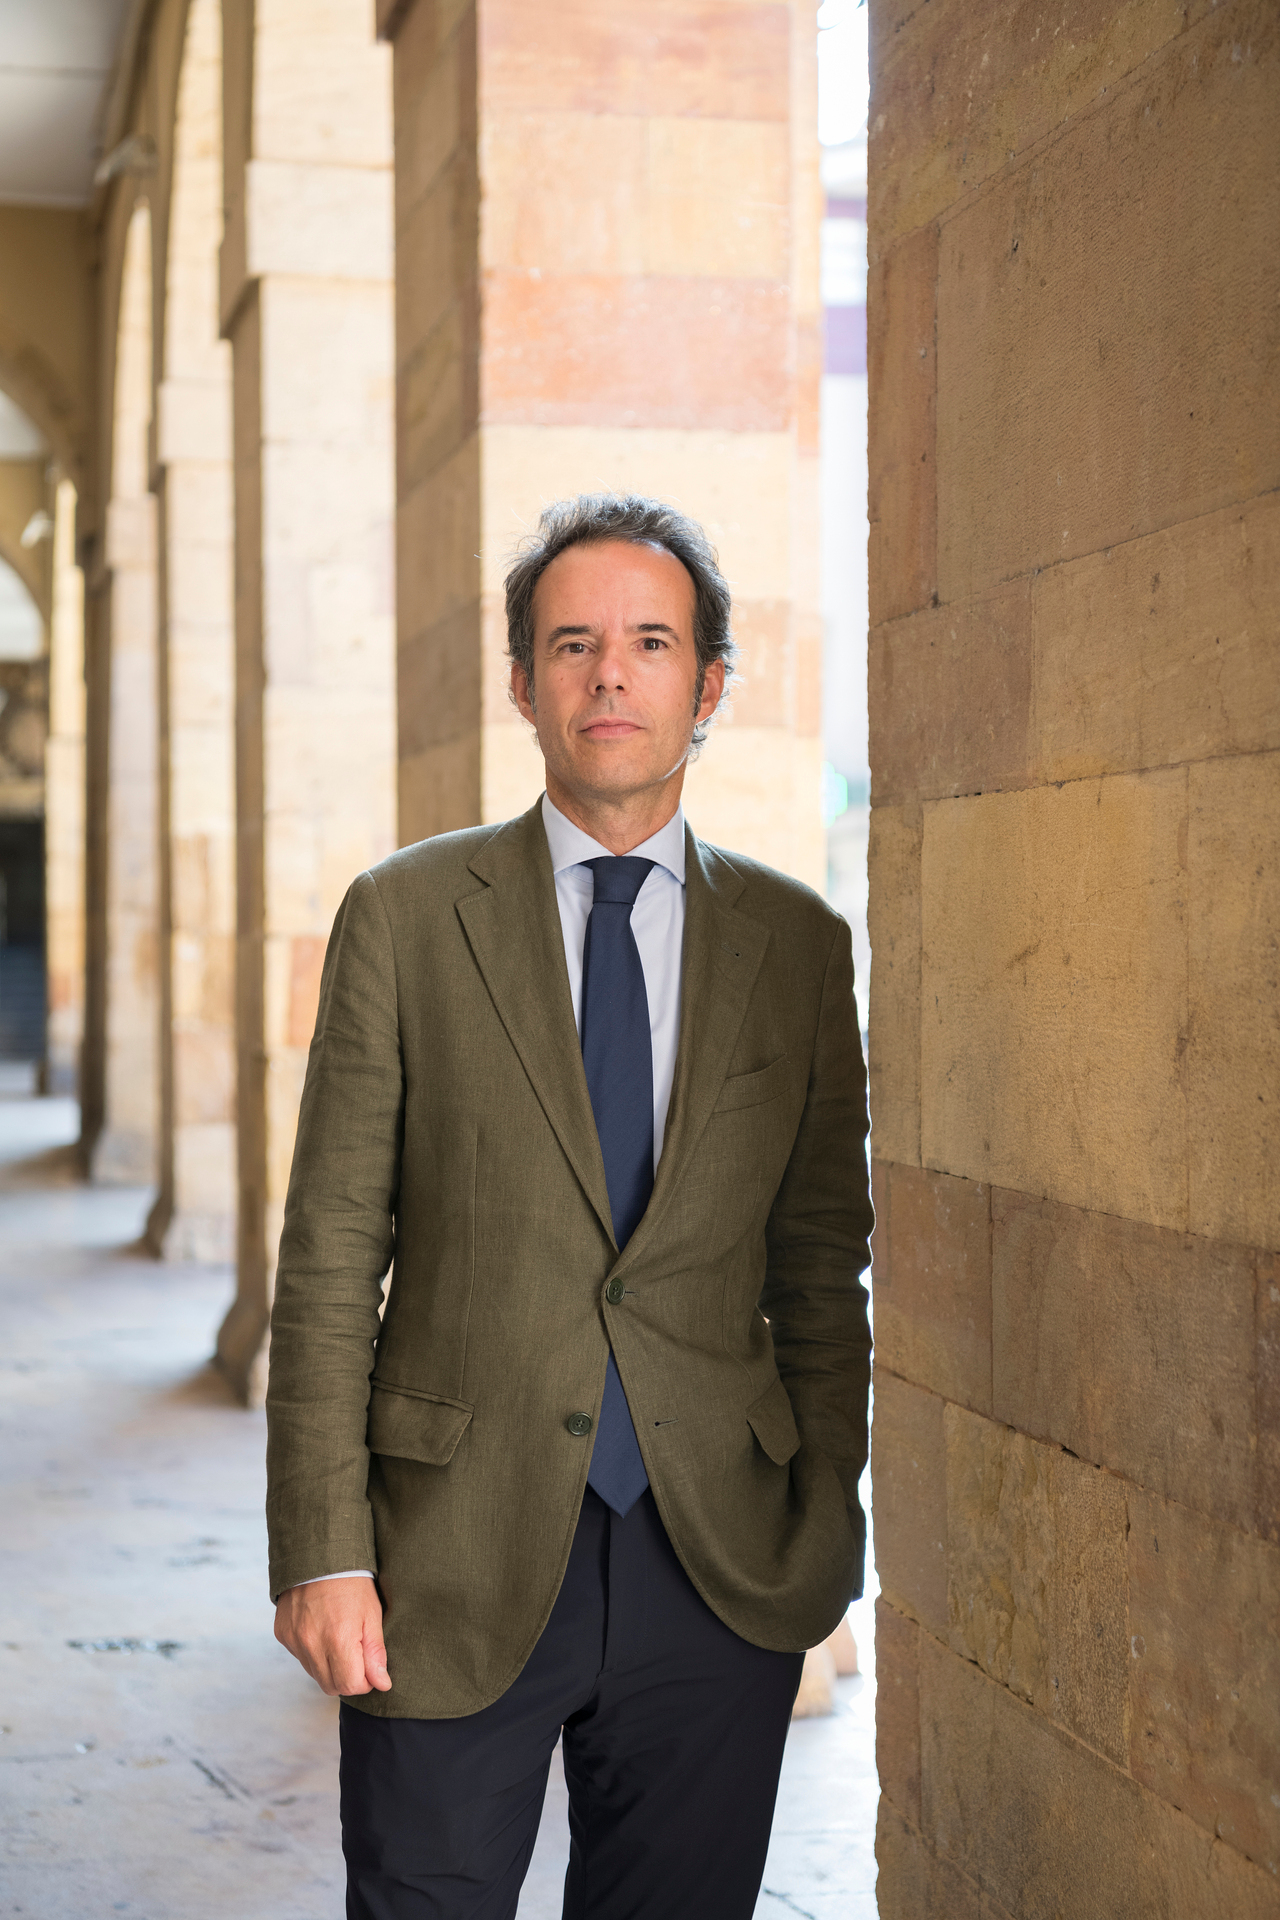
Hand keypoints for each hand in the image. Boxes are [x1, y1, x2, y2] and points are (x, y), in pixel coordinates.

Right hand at [274, 1577, 391, 1695]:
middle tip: (357, 1657)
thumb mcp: (372, 1614)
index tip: (370, 1667)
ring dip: (330, 1668)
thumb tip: (382, 1684)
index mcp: (338, 1639)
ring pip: (315, 1675)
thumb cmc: (352, 1583)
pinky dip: (313, 1654)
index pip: (351, 1686)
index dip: (365, 1682)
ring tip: (340, 1640)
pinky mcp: (283, 1634)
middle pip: (331, 1686)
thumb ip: (375, 1653)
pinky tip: (322, 1632)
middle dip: (348, 1679)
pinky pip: (301, 1658)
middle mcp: (311, 1643)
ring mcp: (294, 1640)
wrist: (319, 1554)